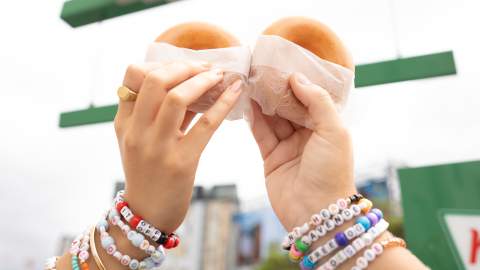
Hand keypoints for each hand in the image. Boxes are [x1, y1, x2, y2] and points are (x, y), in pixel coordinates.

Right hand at [114, 61, 242, 232]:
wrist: (146, 215)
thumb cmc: (147, 173)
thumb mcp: (141, 140)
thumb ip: (157, 113)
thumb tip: (187, 82)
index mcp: (124, 122)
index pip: (133, 75)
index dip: (160, 63)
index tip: (182, 66)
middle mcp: (137, 132)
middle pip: (155, 80)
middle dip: (184, 66)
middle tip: (205, 66)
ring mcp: (157, 147)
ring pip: (177, 97)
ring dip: (202, 80)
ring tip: (218, 75)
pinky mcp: (181, 162)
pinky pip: (205, 124)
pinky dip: (223, 103)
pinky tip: (235, 92)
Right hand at [248, 72, 355, 230]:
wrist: (316, 213)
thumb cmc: (332, 172)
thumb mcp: (333, 131)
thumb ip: (317, 101)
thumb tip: (296, 78)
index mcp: (327, 128)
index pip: (311, 98)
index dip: (298, 83)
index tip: (283, 65)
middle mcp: (308, 135)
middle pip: (289, 106)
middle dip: (277, 90)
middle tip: (262, 70)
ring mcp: (288, 146)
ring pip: (273, 118)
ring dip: (263, 101)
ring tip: (250, 81)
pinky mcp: (271, 158)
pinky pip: (261, 133)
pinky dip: (254, 118)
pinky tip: (247, 102)